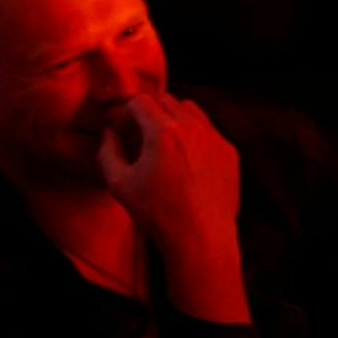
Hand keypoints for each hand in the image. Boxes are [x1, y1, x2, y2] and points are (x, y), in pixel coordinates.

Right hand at [98, 94, 249, 323]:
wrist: (201, 238)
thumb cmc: (158, 213)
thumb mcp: (119, 183)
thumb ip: (108, 150)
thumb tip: (110, 133)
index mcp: (164, 130)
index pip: (141, 100)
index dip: (127, 114)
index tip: (123, 131)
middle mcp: (193, 127)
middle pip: (166, 100)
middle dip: (149, 113)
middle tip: (141, 137)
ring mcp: (215, 137)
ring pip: (190, 110)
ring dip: (174, 119)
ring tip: (165, 145)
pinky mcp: (229, 151)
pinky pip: (208, 131)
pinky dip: (194, 136)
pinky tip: (186, 162)